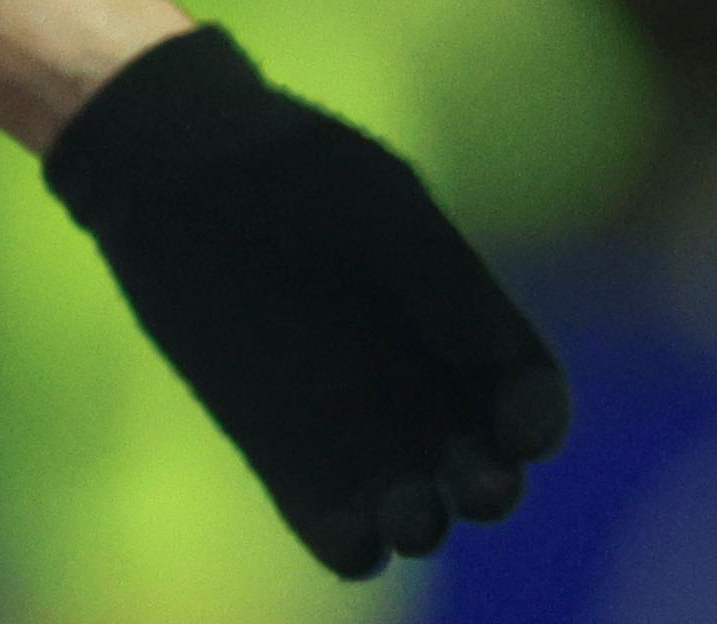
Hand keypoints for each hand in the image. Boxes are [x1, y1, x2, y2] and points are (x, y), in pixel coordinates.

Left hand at [41, 28, 569, 577]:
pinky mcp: (286, 461)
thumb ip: (438, 273)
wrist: (178, 179)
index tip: (524, 426)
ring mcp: (356, 428)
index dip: (538, 418)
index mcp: (465, 317)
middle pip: (486, 466)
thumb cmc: (291, 171)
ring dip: (423, 525)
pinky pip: (336, 530)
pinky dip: (352, 545)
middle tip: (480, 486)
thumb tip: (500, 358)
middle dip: (494, 487)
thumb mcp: (374, 205)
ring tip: (409, 515)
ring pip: (417, 511)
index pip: (529, 391)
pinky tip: (351, 534)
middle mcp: (422, 384)